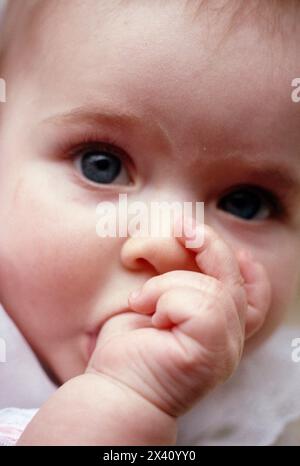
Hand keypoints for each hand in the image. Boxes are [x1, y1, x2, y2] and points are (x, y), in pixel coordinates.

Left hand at [86, 219, 270, 417]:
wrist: (114, 388)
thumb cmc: (131, 345)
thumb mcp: (160, 299)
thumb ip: (181, 278)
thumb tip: (188, 239)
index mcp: (220, 330)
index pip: (254, 298)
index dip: (250, 271)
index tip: (234, 249)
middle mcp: (229, 341)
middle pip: (234, 280)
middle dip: (209, 245)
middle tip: (181, 226)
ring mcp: (223, 349)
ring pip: (213, 288)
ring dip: (165, 284)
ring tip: (141, 302)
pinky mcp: (210, 353)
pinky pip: (199, 303)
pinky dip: (165, 298)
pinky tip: (148, 314)